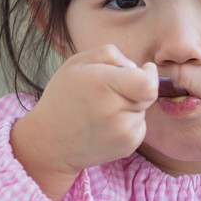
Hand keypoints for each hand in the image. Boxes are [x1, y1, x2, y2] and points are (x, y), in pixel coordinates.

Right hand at [11, 44, 157, 200]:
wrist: (49, 142)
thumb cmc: (64, 96)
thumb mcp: (77, 63)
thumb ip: (109, 54)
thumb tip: (136, 66)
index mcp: (102, 85)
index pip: (147, 83)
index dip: (150, 75)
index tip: (146, 69)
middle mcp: (114, 111)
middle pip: (148, 94)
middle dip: (136, 88)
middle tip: (111, 91)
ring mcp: (122, 132)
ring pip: (143, 110)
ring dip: (130, 107)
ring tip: (102, 111)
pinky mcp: (128, 146)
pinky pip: (140, 126)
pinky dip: (128, 122)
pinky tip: (106, 125)